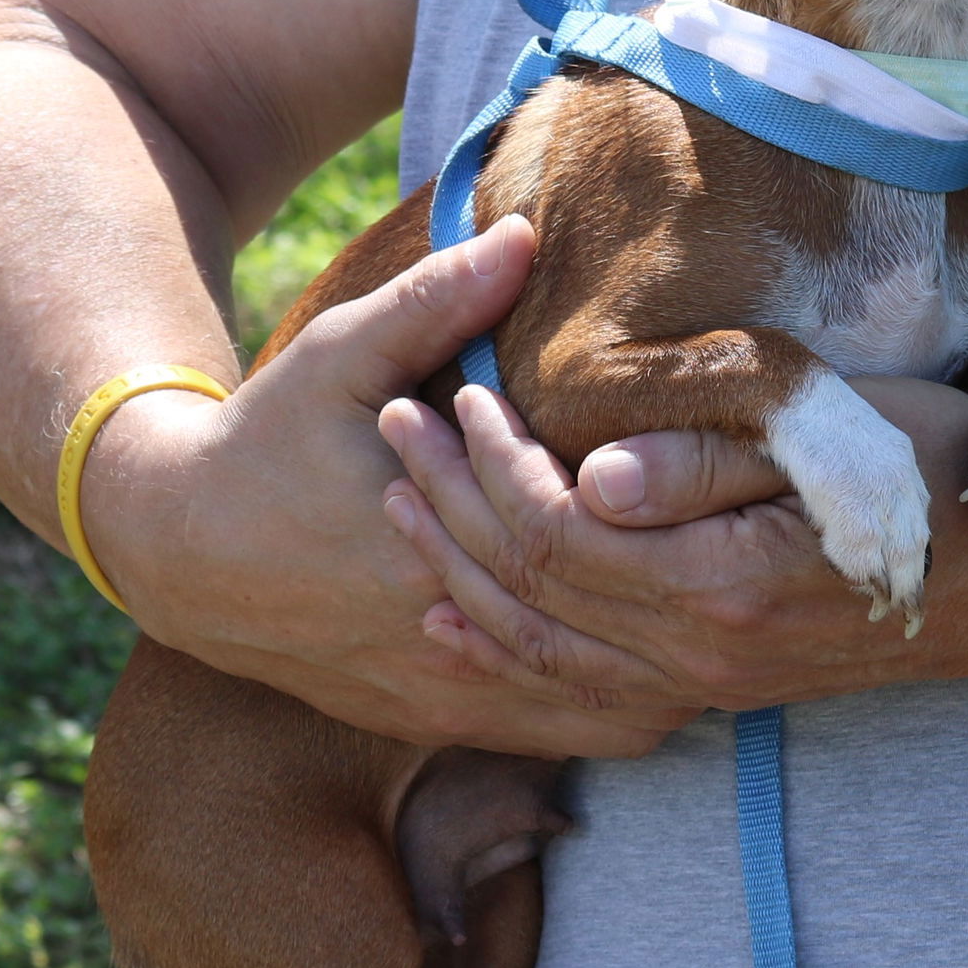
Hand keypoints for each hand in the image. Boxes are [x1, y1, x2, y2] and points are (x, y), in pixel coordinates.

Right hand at [79, 215, 697, 756]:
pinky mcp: (435, 723)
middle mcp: (456, 641)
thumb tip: (527, 232)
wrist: (184, 552)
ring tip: (745, 621)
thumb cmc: (272, 439)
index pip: (594, 564)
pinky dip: (618, 709)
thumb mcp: (345, 354)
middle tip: (783, 577)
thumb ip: (439, 301)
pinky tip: (674, 671)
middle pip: (625, 654)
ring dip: (677, 672)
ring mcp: (448, 696)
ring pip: (603, 713)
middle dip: (704, 620)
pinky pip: (556, 736)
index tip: (754, 507)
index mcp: (445, 550)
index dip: (679, 540)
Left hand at [379, 374, 967, 712]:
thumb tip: (594, 477)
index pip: (563, 531)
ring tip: (398, 508)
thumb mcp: (841, 443)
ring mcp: (706, 687)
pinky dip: (506, 653)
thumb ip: (712, 465)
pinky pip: (580, 689)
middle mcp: (702, 657)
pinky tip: (457, 619)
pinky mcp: (713, 691)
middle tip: (393, 428)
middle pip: (533, 593)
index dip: (494, 464)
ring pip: (542, 651)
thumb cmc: (940, 480)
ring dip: (460, 577)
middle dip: (451, 508)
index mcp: (726, 585)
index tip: (454, 390)